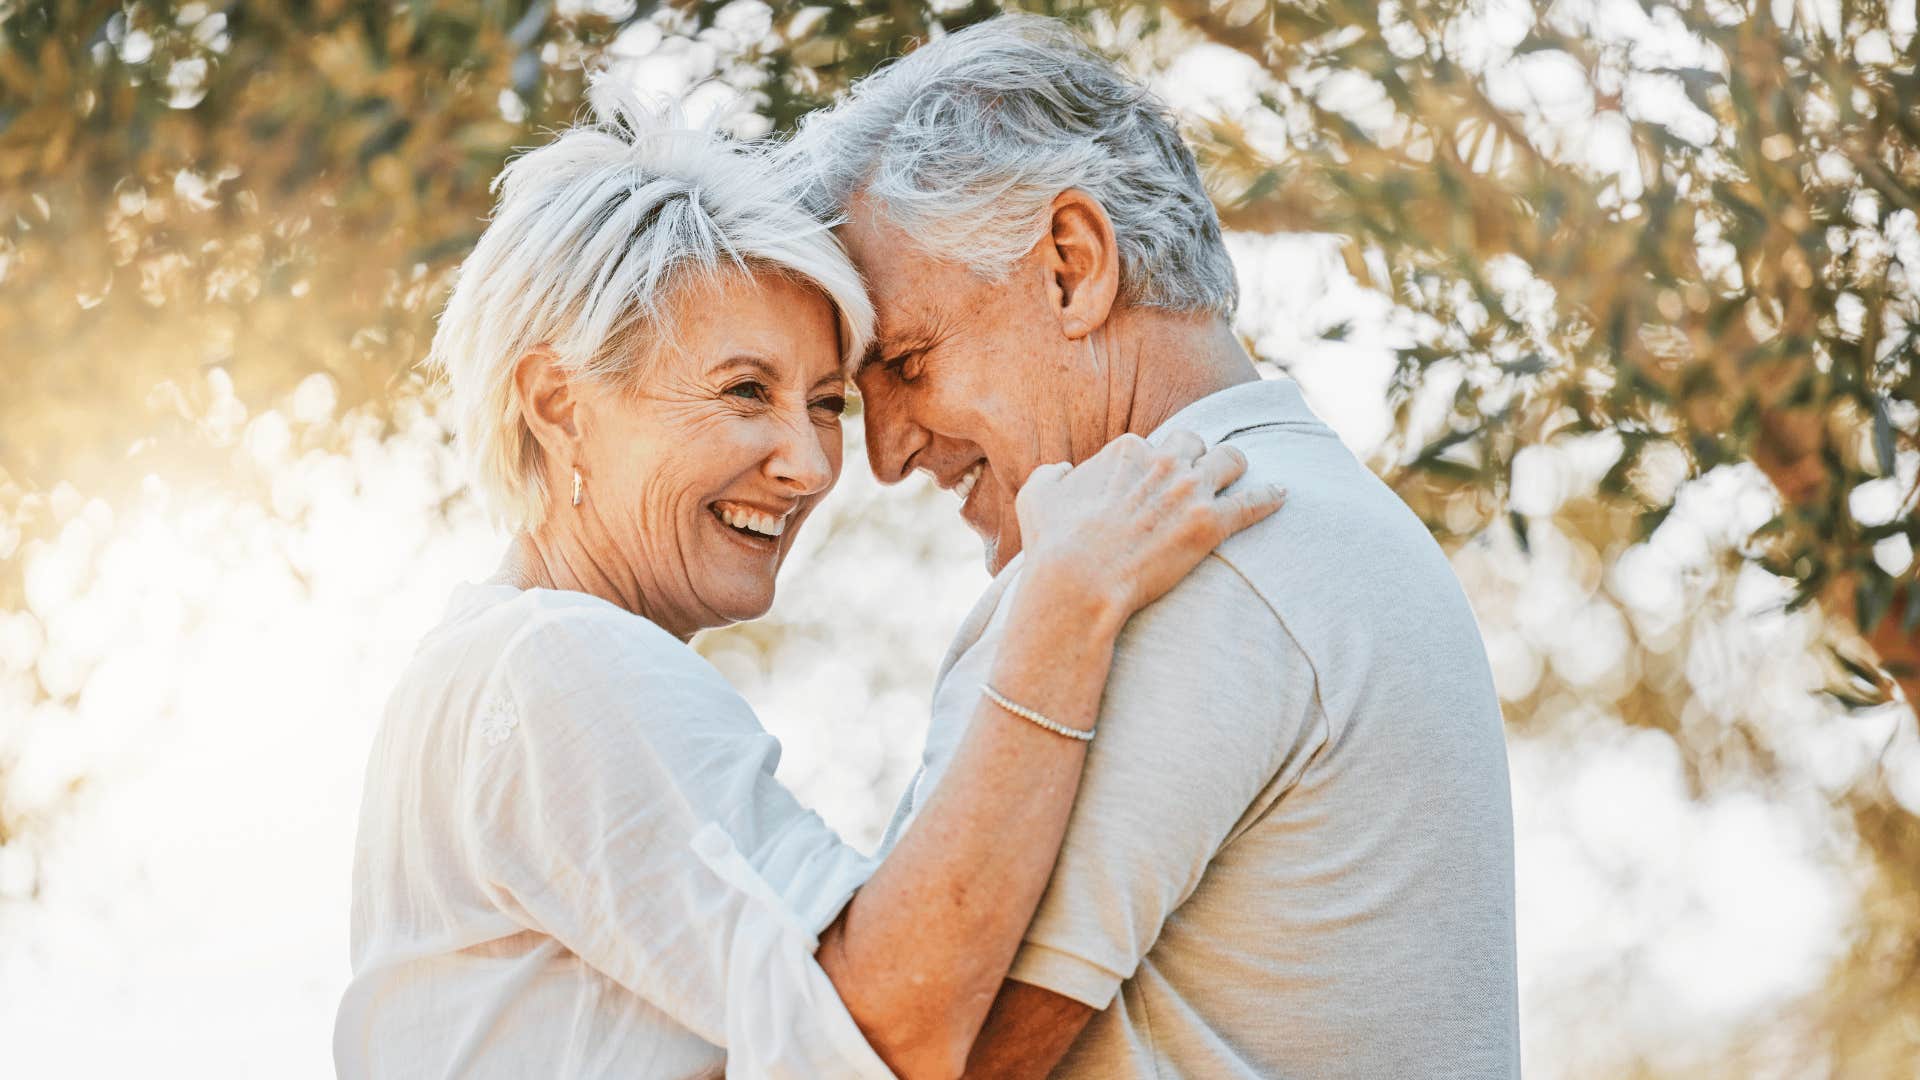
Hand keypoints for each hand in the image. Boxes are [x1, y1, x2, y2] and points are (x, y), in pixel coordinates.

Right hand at [1013, 430, 1284, 625]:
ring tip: (1238, 478)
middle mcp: (1165, 461)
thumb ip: (1052, 473)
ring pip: (1231, 461)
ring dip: (1234, 468)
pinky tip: (1283, 494)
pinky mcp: (1211, 525)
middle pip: (1197, 443)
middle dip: (1197, 457)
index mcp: (1129, 449)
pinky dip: (1271, 497)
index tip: (1151, 484)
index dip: (1153, 463)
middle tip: (1195, 478)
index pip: (1153, 443)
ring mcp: (1191, 492)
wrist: (1078, 583)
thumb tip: (1065, 471)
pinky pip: (1254, 503)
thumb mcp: (1037, 496)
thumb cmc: (1054, 543)